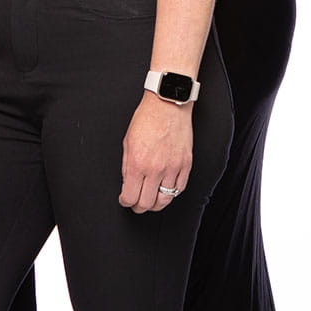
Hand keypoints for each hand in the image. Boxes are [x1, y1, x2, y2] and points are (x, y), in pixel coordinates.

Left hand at [119, 93, 192, 213]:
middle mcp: (155, 169)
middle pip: (146, 203)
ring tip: (152, 199)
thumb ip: (127, 166)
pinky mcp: (185, 164)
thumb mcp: (127, 142)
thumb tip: (128, 183)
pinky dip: (172, 193)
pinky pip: (179, 188)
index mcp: (137, 164)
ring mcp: (172, 168)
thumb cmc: (146, 119)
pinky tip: (165, 189)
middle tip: (137, 203)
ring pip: (164, 200)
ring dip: (156, 203)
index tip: (125, 199)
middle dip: (139, 206)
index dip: (125, 201)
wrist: (167, 104)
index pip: (129, 197)